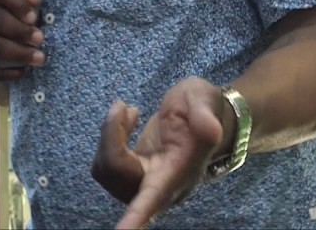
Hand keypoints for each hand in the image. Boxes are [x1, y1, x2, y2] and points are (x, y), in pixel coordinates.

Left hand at [91, 78, 229, 229]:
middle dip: (111, 137)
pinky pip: (104, 164)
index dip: (138, 216)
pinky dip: (108, 138)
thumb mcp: (204, 99)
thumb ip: (205, 114)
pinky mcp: (131, 176)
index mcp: (179, 170)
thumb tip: (211, 130)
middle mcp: (161, 185)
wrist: (201, 113)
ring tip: (128, 112)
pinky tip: (126, 121)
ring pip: (106, 169)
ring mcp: (144, 183)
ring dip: (109, 136)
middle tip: (124, 107)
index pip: (154, 197)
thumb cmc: (202, 106)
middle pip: (118, 173)